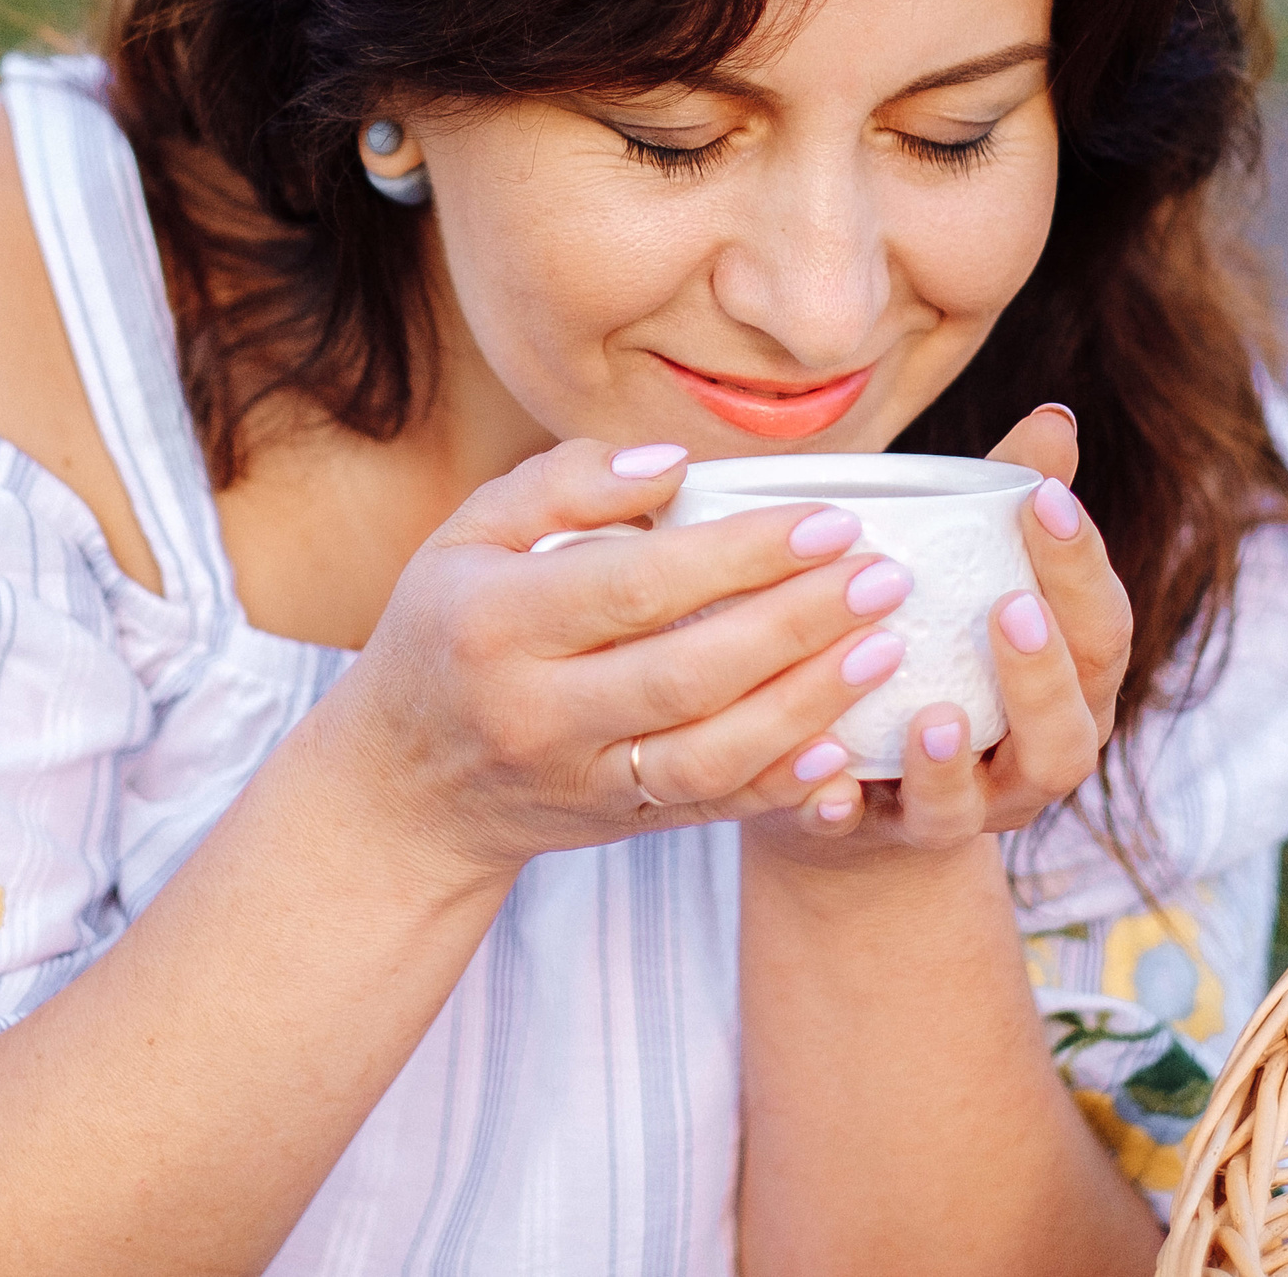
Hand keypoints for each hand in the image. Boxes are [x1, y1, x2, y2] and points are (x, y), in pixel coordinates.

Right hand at [327, 439, 920, 874]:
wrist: (402, 792)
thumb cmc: (444, 635)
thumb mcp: (466, 539)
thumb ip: (563, 485)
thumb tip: (674, 463)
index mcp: (497, 622)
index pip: (638, 584)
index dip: (742, 553)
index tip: (828, 520)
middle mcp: (537, 709)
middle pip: (689, 670)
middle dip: (800, 622)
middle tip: (884, 575)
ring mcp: (580, 778)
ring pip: (712, 752)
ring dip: (810, 702)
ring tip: (885, 646)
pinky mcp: (617, 824)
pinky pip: (712, 809)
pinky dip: (784, 782)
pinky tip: (846, 740)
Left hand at [753, 404, 1131, 859]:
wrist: (851, 778)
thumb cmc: (926, 646)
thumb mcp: (964, 576)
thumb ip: (1005, 503)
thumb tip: (1055, 418)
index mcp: (1070, 686)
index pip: (1102, 629)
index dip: (1080, 569)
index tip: (1043, 499)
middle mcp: (1031, 759)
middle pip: (1066, 732)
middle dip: (1042, 673)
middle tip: (1009, 606)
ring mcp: (961, 811)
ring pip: (980, 807)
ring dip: (956, 764)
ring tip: (936, 716)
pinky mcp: (877, 840)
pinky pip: (866, 838)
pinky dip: (847, 811)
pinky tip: (827, 784)